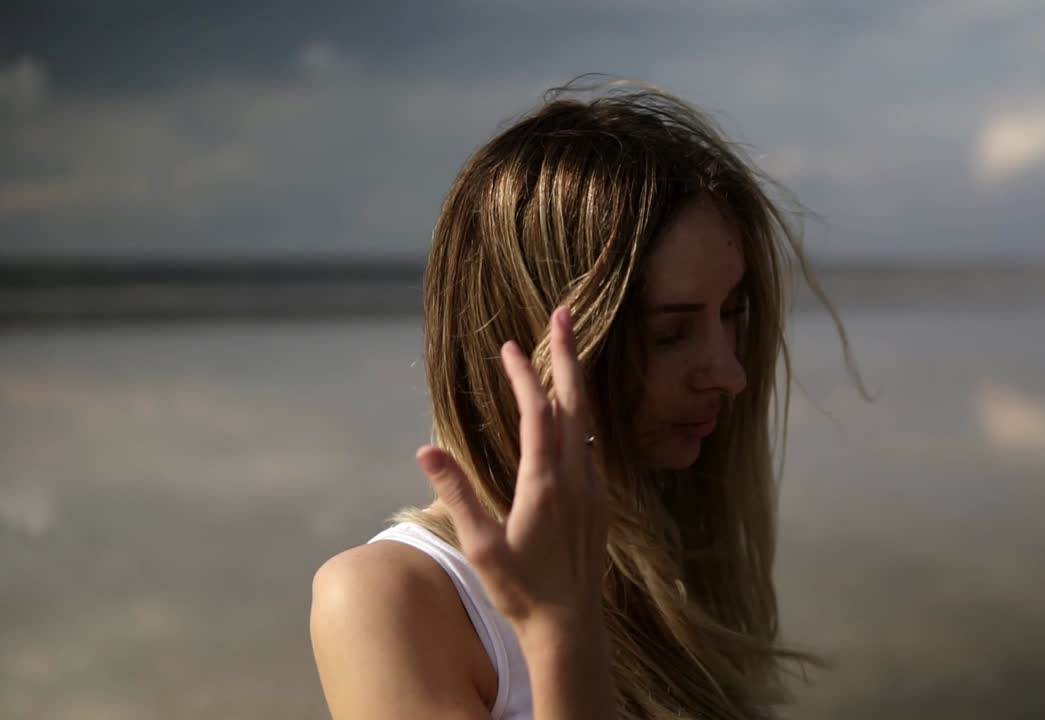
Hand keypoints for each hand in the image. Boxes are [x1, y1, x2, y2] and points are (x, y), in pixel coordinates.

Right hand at [415, 306, 608, 636]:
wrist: (571, 626)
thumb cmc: (521, 590)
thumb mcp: (480, 545)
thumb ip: (456, 493)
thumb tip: (426, 449)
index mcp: (545, 483)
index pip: (537, 413)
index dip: (524, 375)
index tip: (509, 345)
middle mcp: (575, 477)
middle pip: (574, 401)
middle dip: (568, 353)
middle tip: (564, 312)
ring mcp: (593, 487)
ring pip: (587, 420)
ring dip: (576, 380)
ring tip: (568, 347)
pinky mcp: (600, 501)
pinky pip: (591, 443)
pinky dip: (580, 413)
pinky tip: (572, 409)